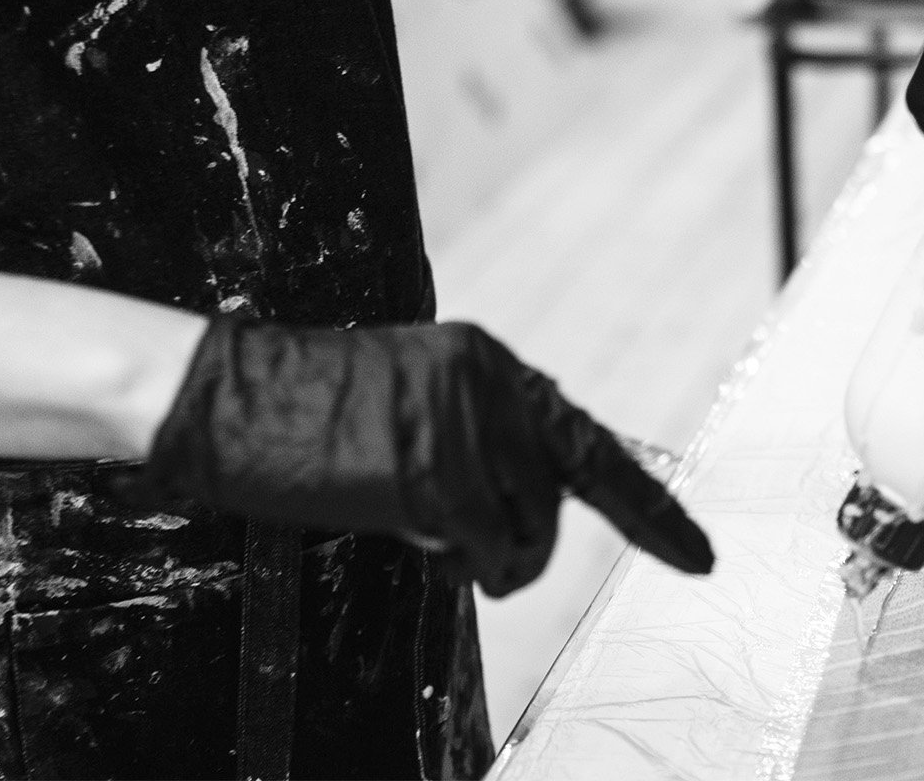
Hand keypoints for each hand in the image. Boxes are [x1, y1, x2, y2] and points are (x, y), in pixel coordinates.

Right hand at [142, 318, 713, 596]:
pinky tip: (410, 530)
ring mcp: (469, 422)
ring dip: (481, 554)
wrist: (224, 395)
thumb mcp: (412, 410)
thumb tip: (521, 517)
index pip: (587, 437)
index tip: (698, 554)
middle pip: (561, 495)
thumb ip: (478, 445)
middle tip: (466, 556)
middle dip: (527, 543)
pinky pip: (486, 552)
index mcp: (487, 361)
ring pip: (529, 532)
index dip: (646, 502)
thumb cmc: (304, 417)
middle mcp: (492, 381)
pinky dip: (457, 562)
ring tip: (414, 525)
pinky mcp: (437, 468)